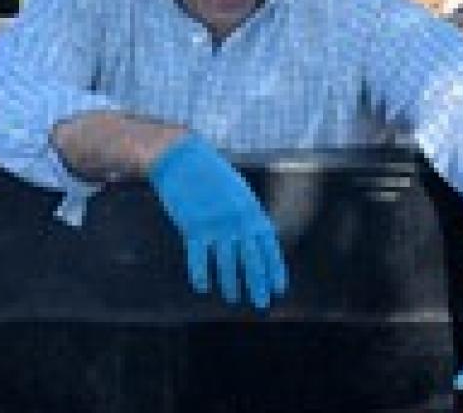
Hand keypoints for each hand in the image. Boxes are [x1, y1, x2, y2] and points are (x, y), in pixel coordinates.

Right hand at [148, 135, 288, 308]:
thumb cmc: (212, 175)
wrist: (183, 158)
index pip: (268, 246)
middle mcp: (237, 219)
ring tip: (235, 298)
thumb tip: (259, 238)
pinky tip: (204, 287)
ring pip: (226, 261)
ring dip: (231, 283)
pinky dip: (201, 273)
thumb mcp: (240, 192)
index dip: (274, 268)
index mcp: (252, 210)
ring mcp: (215, 223)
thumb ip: (249, 215)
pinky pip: (198, 256)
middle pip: (250, 258)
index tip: (279, 288)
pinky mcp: (192, 225)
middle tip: (262, 303)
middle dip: (258, 282)